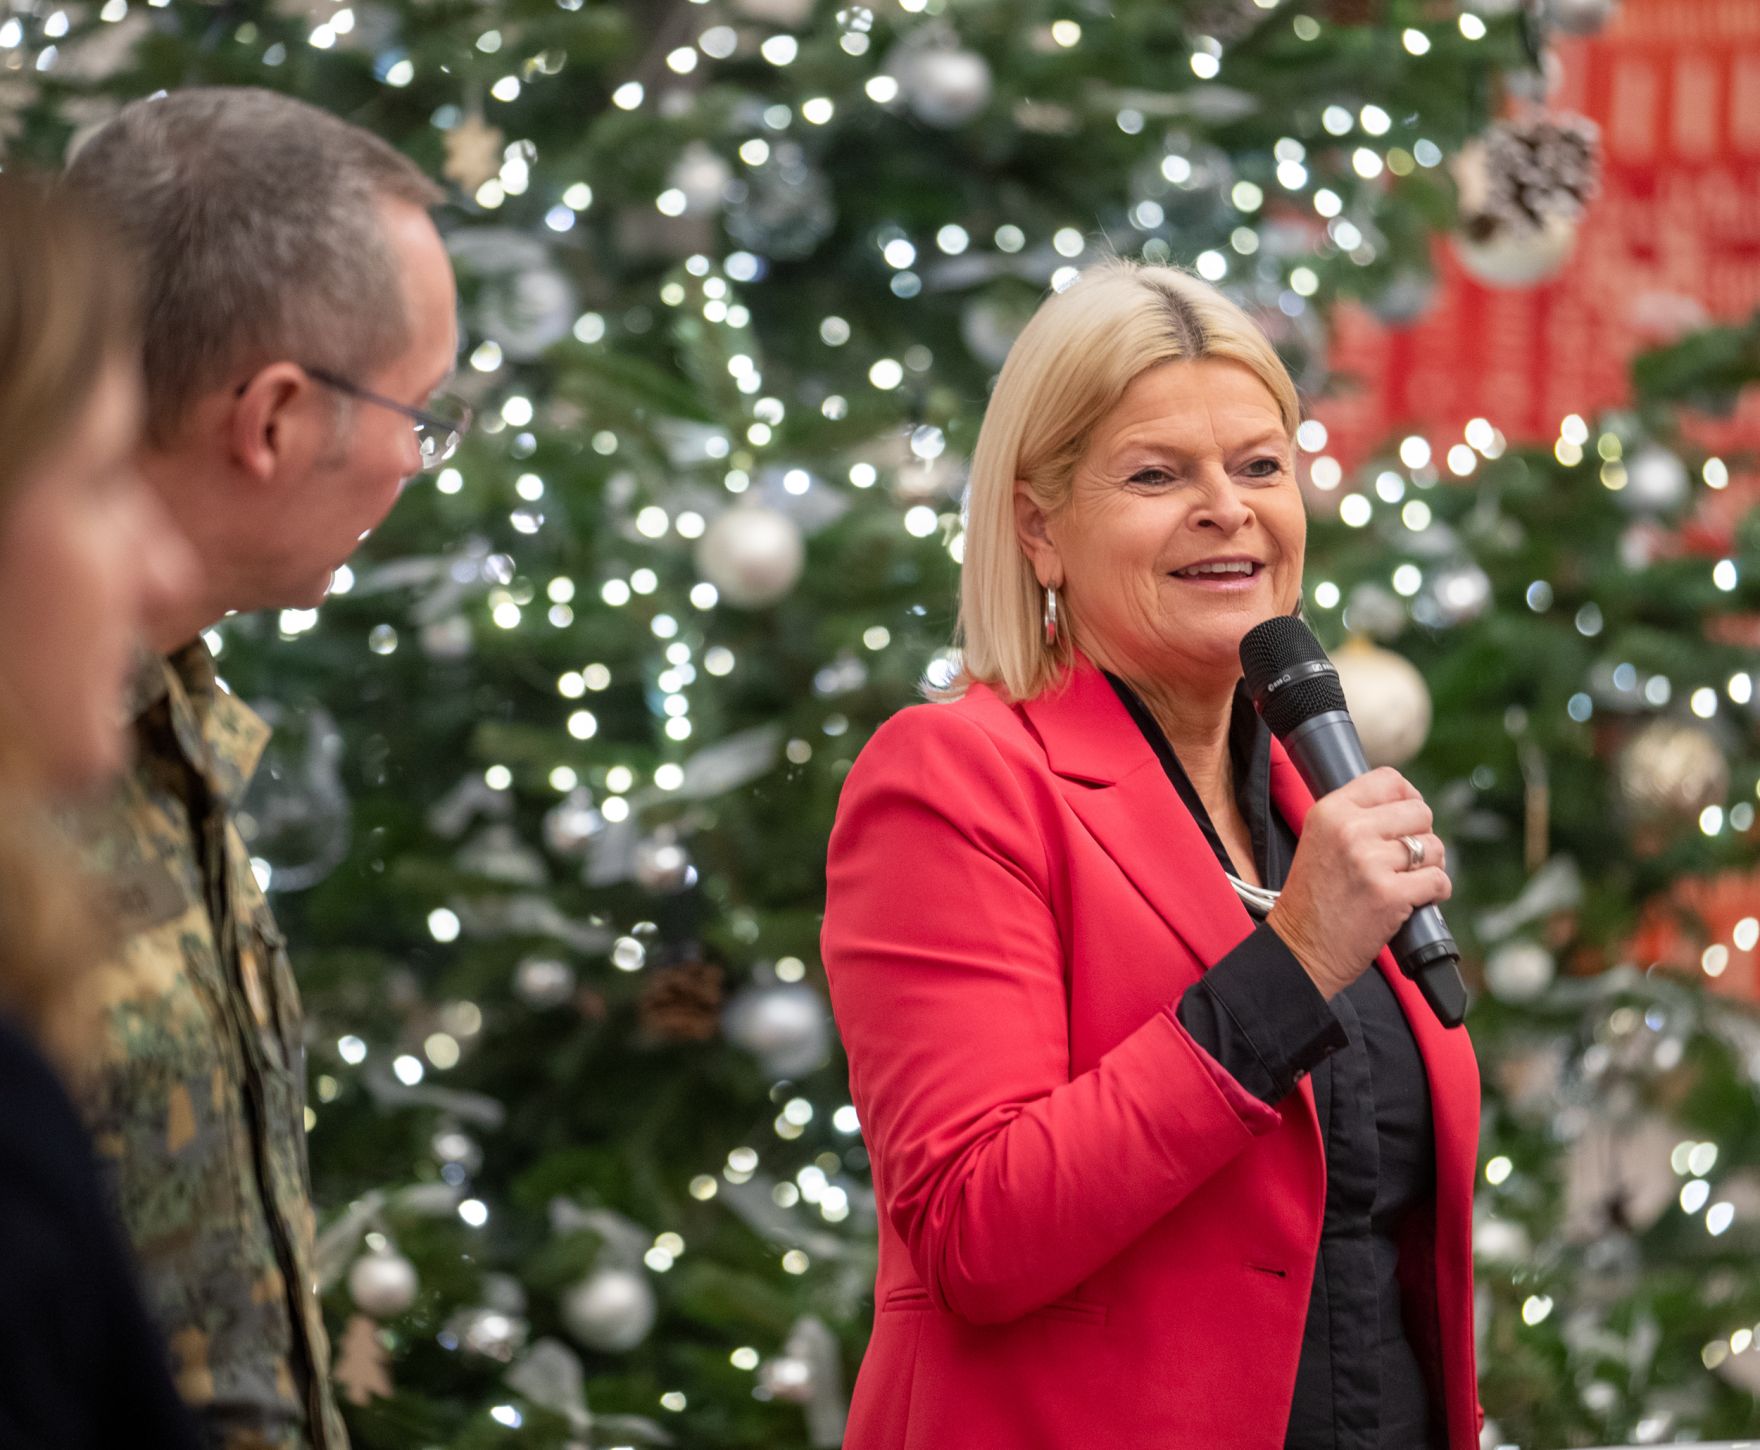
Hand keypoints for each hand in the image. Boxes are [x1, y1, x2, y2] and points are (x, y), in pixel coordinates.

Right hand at [1265, 767, 1451, 999]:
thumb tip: (1409, 803)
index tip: (1406, 820)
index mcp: (1330, 811)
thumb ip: (1355, 817)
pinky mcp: (1390, 895)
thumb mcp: (1320, 840)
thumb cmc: (1313, 898)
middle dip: (1422, 835)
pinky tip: (1418, 899)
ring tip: (1409, 881)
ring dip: (1431, 866)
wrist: (1299, 949)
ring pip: (1434, 846)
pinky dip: (1437, 892)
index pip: (1389, 779)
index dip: (1407, 797)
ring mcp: (1370, 862)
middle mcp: (1349, 830)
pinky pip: (1438, 880)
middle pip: (1419, 811)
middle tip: (1406, 859)